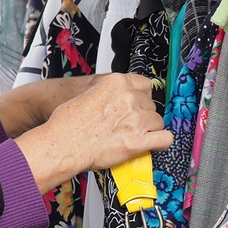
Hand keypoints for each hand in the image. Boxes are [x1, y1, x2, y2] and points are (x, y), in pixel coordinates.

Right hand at [14, 75, 172, 192]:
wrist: (62, 143)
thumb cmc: (67, 123)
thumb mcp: (87, 92)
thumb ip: (106, 93)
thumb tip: (113, 99)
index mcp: (116, 83)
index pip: (144, 84)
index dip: (142, 96)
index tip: (141, 102)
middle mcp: (129, 98)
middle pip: (150, 104)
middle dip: (143, 114)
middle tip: (132, 124)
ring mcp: (135, 119)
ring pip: (158, 121)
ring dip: (151, 128)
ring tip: (139, 135)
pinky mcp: (137, 141)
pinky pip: (164, 139)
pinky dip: (162, 142)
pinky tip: (156, 144)